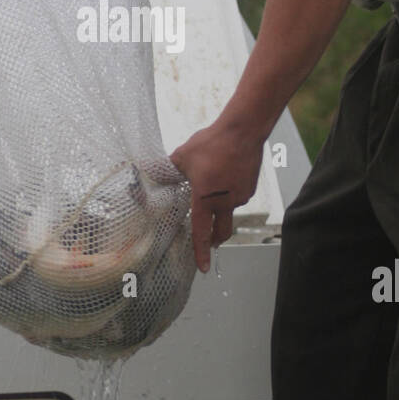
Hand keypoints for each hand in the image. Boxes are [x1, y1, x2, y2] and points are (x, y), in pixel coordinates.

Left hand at [170, 119, 265, 271]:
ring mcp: (240, 196)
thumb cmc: (211, 144)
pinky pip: (238, 196)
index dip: (201, 252)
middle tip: (211, 242)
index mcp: (205, 199)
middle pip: (222, 232)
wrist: (242, 132)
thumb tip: (149, 170)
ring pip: (229, 209)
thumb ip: (167, 169)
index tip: (202, 267)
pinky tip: (225, 176)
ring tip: (213, 186)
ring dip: (221, 208)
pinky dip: (230, 192)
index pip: (201, 232)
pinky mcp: (250, 187)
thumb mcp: (182, 157)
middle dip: (215, 241)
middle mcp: (225, 202)